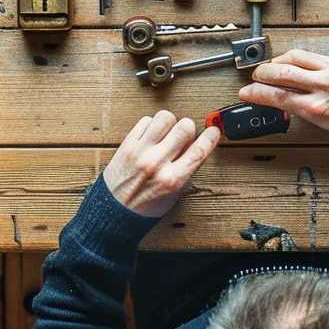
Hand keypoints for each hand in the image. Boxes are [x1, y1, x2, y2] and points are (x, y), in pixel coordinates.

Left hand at [102, 110, 221, 217]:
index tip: (213, 132)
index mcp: (172, 180)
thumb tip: (198, 143)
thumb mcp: (175, 193)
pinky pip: (145, 120)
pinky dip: (152, 125)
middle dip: (189, 129)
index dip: (211, 137)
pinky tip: (152, 136)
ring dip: (170, 122)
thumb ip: (187, 169)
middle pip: (185, 127)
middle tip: (185, 135)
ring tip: (167, 132)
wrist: (115, 211)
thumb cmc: (146, 204)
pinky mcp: (127, 144)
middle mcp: (156, 164)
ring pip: (165, 117)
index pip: (199, 151)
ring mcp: (140, 152)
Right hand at [238, 49, 328, 131]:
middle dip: (263, 74)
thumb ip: (293, 107)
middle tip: (256, 78)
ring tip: (269, 69)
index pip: (279, 96)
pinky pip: (305, 53)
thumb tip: (271, 98)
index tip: (246, 92)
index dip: (257, 93)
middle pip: (282, 73)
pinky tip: (285, 61)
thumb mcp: (316, 120)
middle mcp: (321, 86)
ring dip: (275, 62)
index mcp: (315, 107)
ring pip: (292, 57)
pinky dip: (290, 56)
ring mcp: (326, 70)